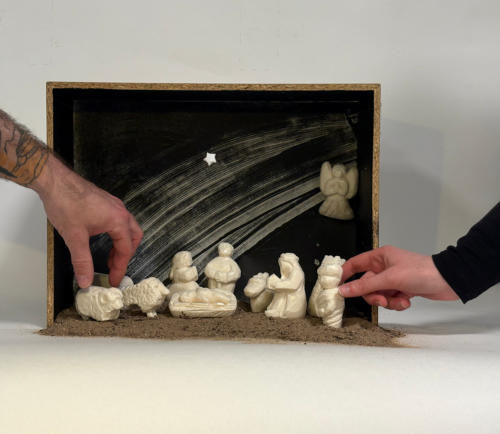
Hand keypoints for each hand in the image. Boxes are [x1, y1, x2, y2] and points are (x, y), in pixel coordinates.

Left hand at [32, 155, 142, 287]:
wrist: (55, 181)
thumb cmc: (66, 202)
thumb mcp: (74, 237)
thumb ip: (82, 261)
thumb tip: (86, 279)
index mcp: (118, 220)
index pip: (125, 249)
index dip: (120, 267)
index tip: (114, 279)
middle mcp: (120, 211)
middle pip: (133, 237)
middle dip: (126, 254)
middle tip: (115, 267)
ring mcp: (113, 205)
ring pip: (127, 227)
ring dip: (121, 243)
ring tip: (110, 256)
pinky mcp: (105, 201)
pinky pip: (118, 220)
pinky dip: (115, 233)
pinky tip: (102, 237)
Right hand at [338, 246, 458, 309]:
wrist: (448, 281)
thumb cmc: (420, 272)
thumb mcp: (389, 279)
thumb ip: (364, 286)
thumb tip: (344, 290)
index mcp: (379, 257)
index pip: (354, 264)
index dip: (344, 275)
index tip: (336, 287)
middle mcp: (384, 267)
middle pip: (366, 284)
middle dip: (373, 295)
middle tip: (382, 300)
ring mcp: (393, 279)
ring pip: (378, 295)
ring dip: (387, 301)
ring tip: (399, 301)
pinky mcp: (402, 289)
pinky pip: (390, 300)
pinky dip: (397, 303)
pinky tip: (407, 301)